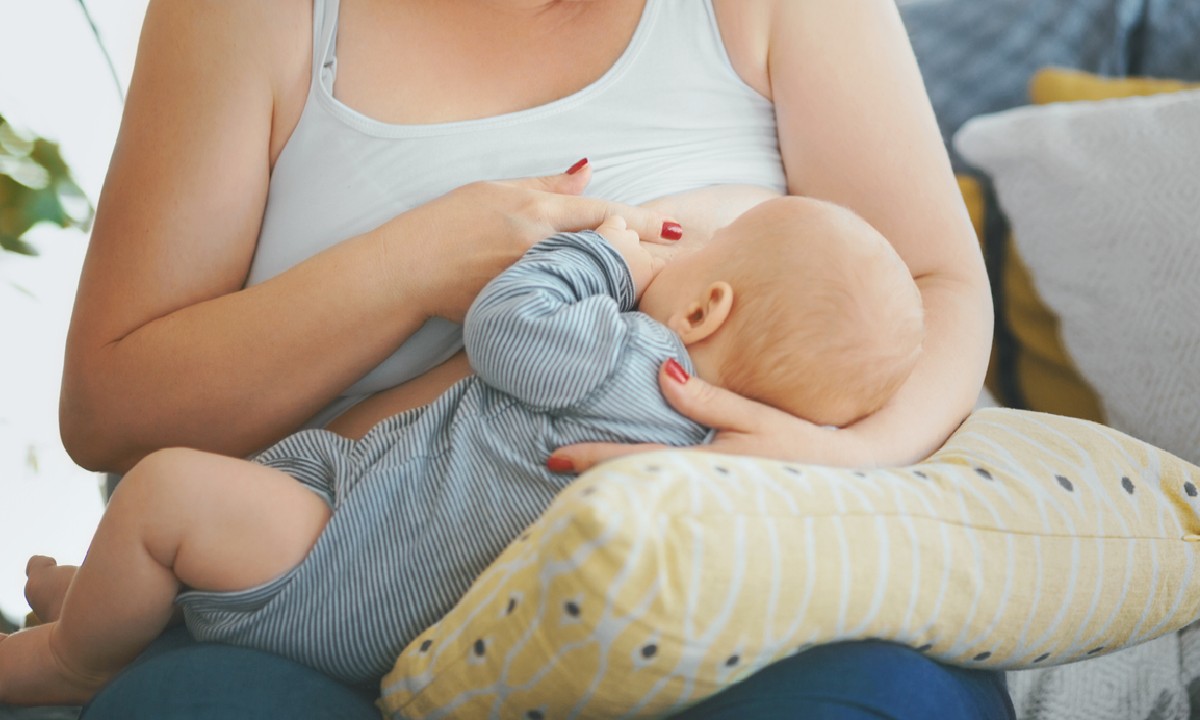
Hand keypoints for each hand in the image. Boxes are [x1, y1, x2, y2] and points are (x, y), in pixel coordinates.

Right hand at [392, 160, 680, 322]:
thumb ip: (546, 186)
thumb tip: (589, 171)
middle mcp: (538, 244)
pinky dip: (586, 304)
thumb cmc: (446, 224)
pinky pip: (564, 304)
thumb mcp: (495, 191)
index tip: (675, 230)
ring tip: (649, 287)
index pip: (601, 213)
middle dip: (643, 257)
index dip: (642, 221)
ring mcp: (530, 278)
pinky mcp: (520, 305)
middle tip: (675, 264)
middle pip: (606, 250)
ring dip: (620, 283)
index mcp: (534, 210)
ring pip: (591, 281)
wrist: (408, 268)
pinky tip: (605, 311)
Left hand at [551, 360, 882, 471]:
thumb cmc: (803, 447)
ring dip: (608, 482)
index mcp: (704, 468)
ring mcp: (702, 501)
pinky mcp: (710, 502)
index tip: (551, 457)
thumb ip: (708, 399)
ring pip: (642, 493)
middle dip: (588, 477)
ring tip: (570, 471)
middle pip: (629, 484)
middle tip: (545, 464)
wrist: (845, 483)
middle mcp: (696, 490)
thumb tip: (663, 370)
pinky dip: (635, 486)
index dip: (591, 458)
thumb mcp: (758, 416)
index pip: (635, 461)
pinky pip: (662, 494)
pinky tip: (617, 480)